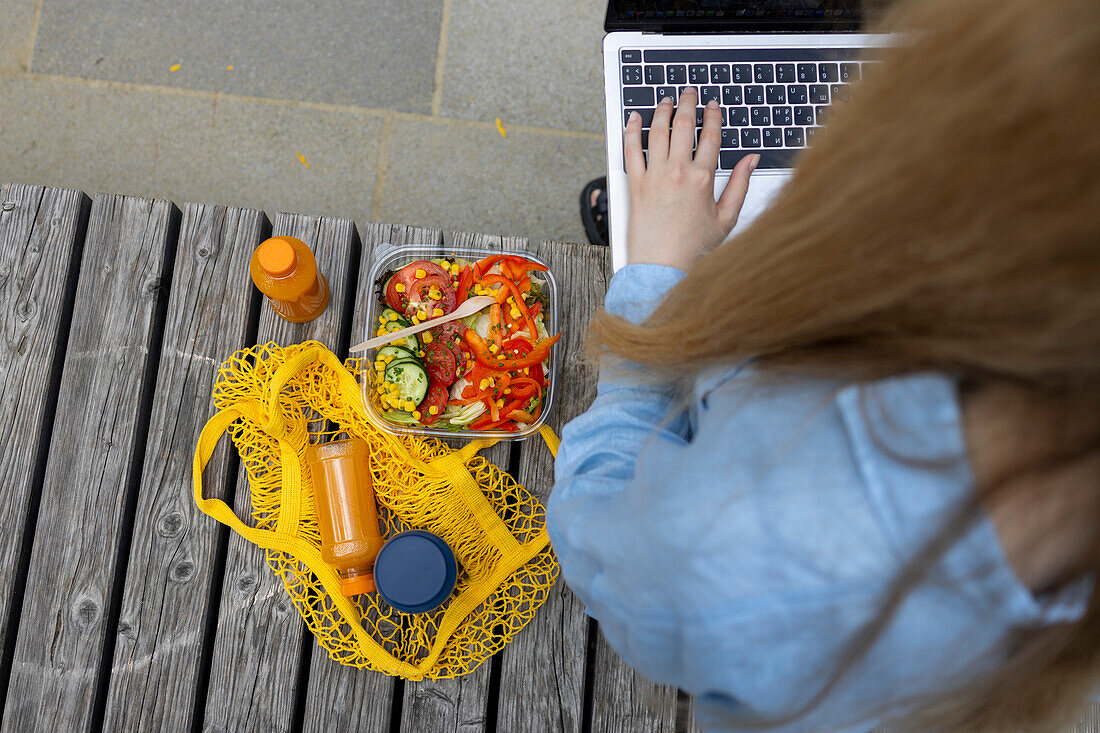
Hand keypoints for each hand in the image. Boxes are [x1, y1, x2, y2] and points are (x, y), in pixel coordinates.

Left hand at [623, 87, 758, 270]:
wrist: (661, 268)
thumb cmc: (692, 249)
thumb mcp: (726, 218)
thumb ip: (740, 185)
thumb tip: (751, 160)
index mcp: (702, 179)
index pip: (710, 136)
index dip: (712, 116)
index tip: (711, 106)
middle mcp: (677, 173)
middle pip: (683, 126)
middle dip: (687, 104)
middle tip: (688, 93)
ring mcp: (653, 177)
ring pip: (657, 132)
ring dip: (662, 111)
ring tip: (665, 100)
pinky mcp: (634, 184)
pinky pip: (630, 150)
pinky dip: (631, 130)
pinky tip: (633, 118)